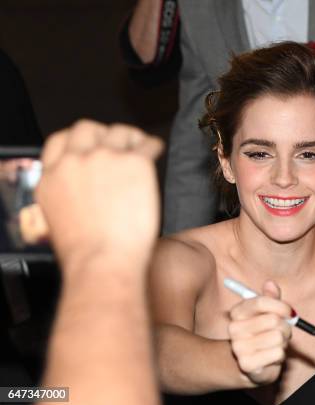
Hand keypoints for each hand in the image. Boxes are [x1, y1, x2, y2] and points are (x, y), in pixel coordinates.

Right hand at [28, 119, 162, 272]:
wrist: (103, 261)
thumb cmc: (86, 253)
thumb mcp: (59, 217)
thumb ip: (68, 193)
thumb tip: (84, 188)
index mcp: (52, 176)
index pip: (60, 140)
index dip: (77, 140)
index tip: (91, 144)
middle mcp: (76, 161)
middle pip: (88, 128)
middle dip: (104, 133)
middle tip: (119, 144)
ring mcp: (105, 158)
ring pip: (120, 132)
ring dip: (131, 138)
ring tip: (140, 146)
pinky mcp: (135, 163)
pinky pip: (147, 144)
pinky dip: (153, 145)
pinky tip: (156, 150)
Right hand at [228, 280, 291, 385]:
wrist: (254, 364)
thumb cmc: (264, 333)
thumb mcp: (267, 313)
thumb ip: (270, 298)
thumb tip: (270, 283)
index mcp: (237, 311)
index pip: (261, 302)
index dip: (281, 306)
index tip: (290, 312)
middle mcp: (234, 328)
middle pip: (273, 320)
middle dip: (285, 326)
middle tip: (283, 331)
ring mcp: (238, 347)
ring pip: (278, 337)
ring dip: (284, 341)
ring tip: (276, 343)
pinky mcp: (247, 364)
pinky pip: (278, 353)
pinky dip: (280, 355)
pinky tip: (271, 356)